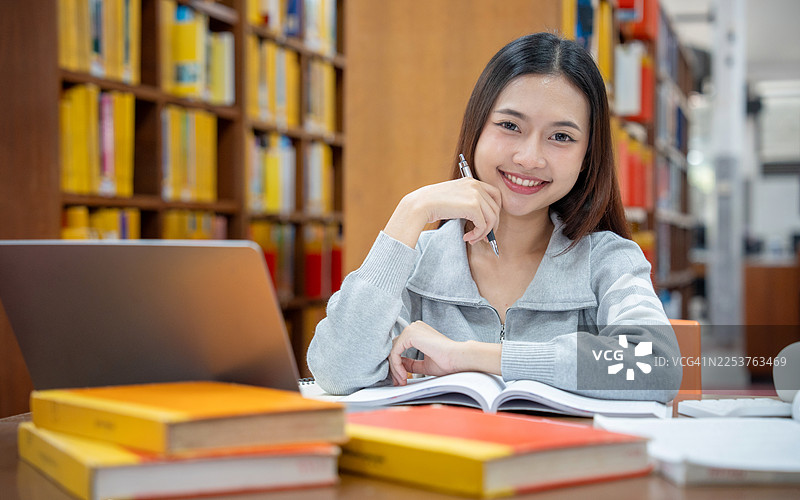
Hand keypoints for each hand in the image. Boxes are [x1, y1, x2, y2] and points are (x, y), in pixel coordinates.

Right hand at [384, 178, 501, 248]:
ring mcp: (476, 194)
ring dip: (484, 232)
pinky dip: (478, 235)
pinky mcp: (473, 206)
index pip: (495, 195)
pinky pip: (484, 225)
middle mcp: (476, 185)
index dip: (495, 211)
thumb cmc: (433, 204)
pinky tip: (467, 238)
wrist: (421, 204)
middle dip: (493, 224)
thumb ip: (469, 203)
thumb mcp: (455, 198)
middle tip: (484, 237)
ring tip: (472, 239)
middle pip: (496, 207)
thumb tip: (484, 221)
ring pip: (492, 218)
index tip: (488, 224)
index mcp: (472, 181)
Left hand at [388, 321, 461, 385]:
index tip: (401, 379)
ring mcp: (411, 329)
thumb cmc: (447, 361)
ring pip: (393, 351)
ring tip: (402, 381)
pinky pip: (395, 352)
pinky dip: (397, 366)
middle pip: (394, 348)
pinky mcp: (410, 335)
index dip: (397, 364)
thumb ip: (411, 363)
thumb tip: (399, 365)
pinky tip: (404, 376)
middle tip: (399, 382)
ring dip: (395, 369)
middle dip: (395, 367)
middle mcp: (414, 327)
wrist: (457, 358)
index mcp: (418, 332)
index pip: (400, 346)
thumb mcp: (424, 364)